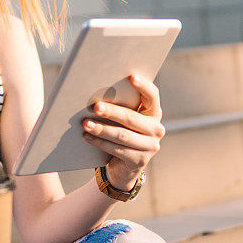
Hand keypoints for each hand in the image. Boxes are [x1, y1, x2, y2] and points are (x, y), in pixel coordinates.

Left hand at [82, 74, 164, 191]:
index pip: (152, 96)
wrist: (122, 165)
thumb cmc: (120, 132)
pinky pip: (118, 150)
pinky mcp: (141, 161)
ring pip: (122, 135)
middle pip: (132, 118)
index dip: (143, 86)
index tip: (131, 76)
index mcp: (154, 112)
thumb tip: (95, 92)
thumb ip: (119, 105)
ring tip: (86, 124)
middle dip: (112, 111)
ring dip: (102, 129)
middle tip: (95, 106)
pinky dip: (100, 143)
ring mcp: (151, 146)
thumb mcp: (123, 118)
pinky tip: (87, 137)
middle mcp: (156, 129)